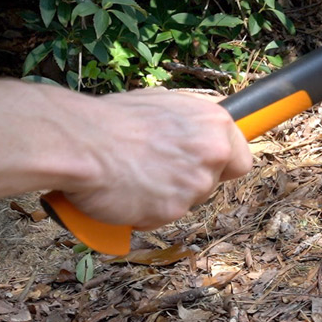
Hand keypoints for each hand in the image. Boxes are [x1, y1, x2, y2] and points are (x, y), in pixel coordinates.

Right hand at [62, 88, 251, 229]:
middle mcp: (213, 153)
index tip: (207, 167)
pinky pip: (162, 217)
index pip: (241, 160)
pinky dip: (145, 211)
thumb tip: (200, 133)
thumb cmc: (112, 119)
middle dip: (187, 181)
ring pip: (187, 201)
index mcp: (215, 123)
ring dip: (165, 196)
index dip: (221, 165)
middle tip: (155, 168)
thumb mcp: (163, 105)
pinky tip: (125, 192)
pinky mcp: (173, 209)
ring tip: (133, 175)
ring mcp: (195, 184)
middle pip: (211, 183)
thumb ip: (191, 125)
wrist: (80, 142)